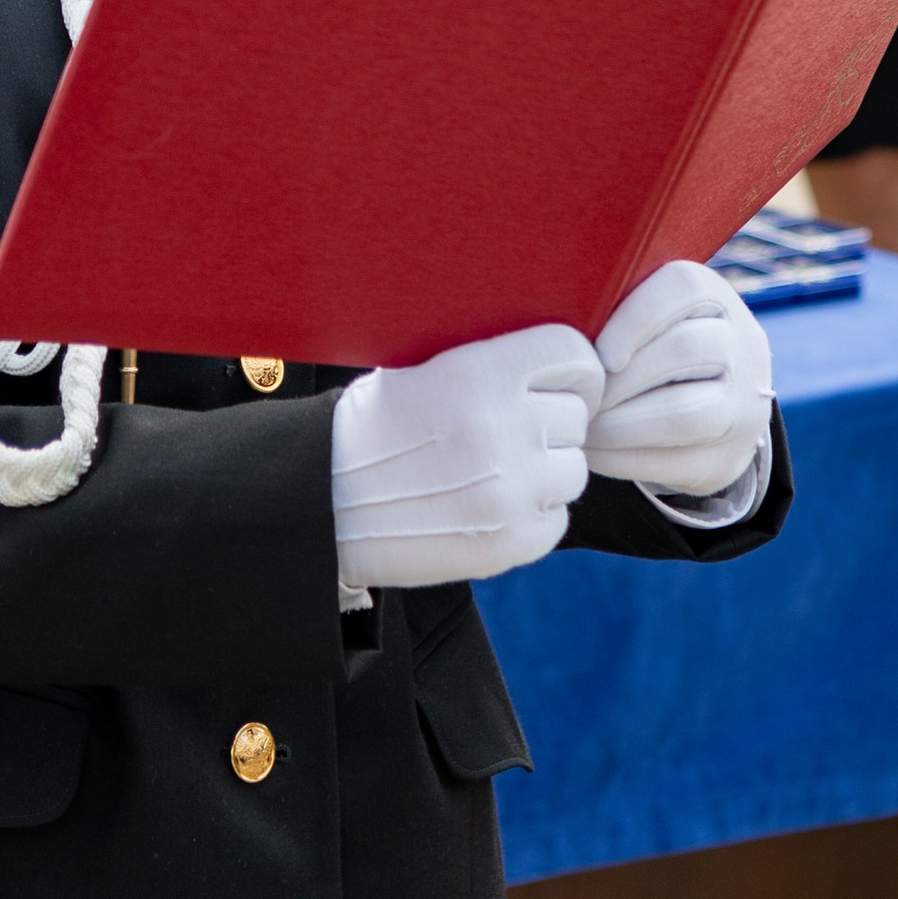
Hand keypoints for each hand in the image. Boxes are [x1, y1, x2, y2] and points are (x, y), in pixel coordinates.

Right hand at [330, 323, 601, 595]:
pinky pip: (557, 519)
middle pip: (575, 416)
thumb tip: (553, 366)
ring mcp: (513, 490)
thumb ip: (492, 366)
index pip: (575, 356)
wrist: (322, 503)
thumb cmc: (370, 429)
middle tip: (507, 433)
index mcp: (482, 374)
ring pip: (572, 469)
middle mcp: (505, 428)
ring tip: (497, 471)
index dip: (571, 371)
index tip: (558, 384)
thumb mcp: (422, 370)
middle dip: (548, 423)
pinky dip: (533, 515)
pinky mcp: (513, 542)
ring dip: (545, 470)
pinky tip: (489, 506)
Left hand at [587, 261, 773, 501]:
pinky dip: (624, 458)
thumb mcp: (645, 319)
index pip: (683, 290)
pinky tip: (593, 451)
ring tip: (583, 425)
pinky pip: (675, 462)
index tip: (599, 354)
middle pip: (684, 351)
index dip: (635, 319)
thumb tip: (555, 317)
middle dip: (620, 379)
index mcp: (715, 298)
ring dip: (620, 424)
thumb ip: (612, 308)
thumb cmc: (651, 351)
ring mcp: (743, 407)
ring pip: (684, 414)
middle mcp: (743, 347)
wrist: (708, 410)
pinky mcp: (728, 459)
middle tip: (579, 395)